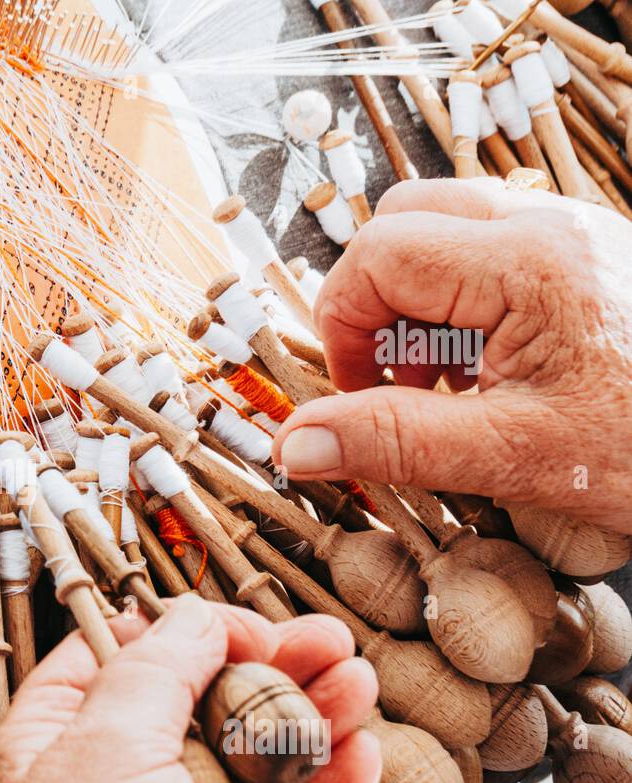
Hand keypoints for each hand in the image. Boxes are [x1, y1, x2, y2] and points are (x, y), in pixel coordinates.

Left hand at [0, 595, 380, 782]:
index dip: (180, 632)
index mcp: (50, 756)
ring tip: (355, 681)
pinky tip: (359, 750)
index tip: (238, 624)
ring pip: (253, 767)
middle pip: (198, 711)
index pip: (112, 663)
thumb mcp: (105, 743)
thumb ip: (153, 667)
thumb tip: (193, 619)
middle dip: (267, 669)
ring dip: (309, 717)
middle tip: (320, 642)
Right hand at [273, 178, 631, 533]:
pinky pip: (498, 250)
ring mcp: (578, 237)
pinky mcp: (593, 261)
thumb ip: (394, 442)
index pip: (378, 254)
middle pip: (408, 216)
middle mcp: (552, 228)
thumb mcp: (514, 457)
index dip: (341, 325)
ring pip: (452, 226)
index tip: (352, 393)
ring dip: (419, 299)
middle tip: (387, 376)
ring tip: (441, 381)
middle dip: (373, 298)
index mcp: (528, 264)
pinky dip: (466, 302)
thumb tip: (297, 443)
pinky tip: (488, 371)